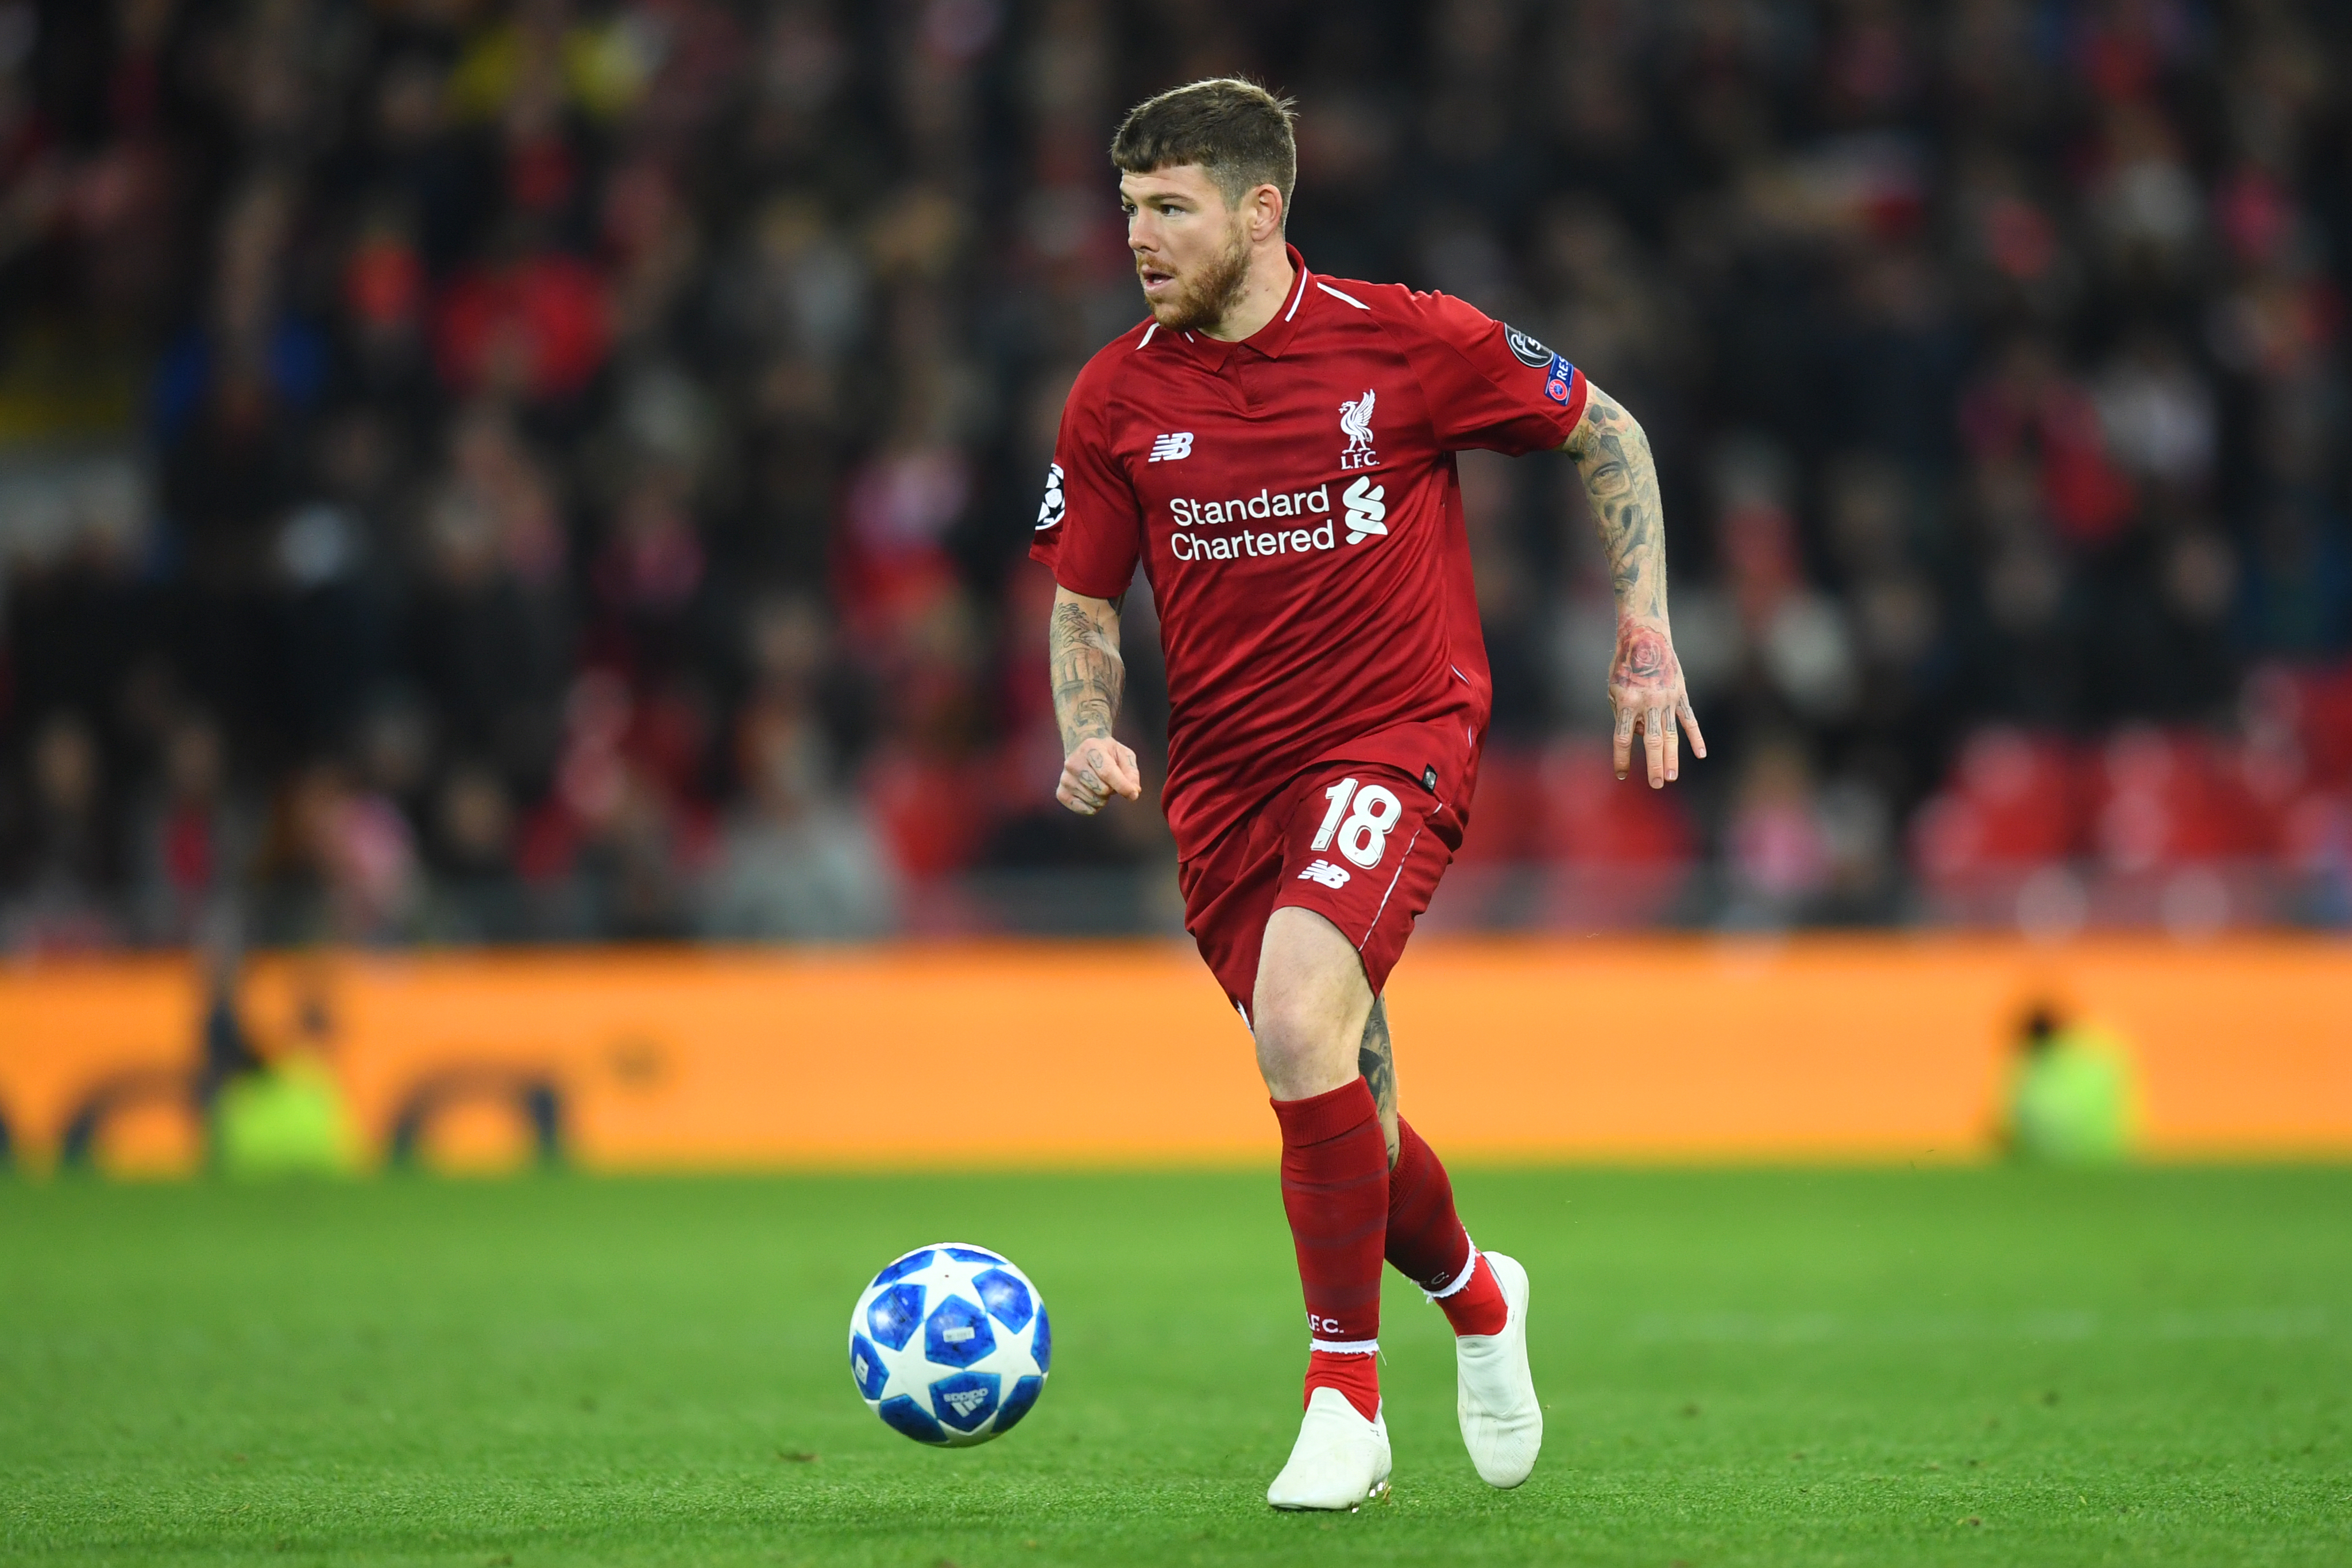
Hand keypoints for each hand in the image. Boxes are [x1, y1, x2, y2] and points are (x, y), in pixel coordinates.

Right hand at [1056, 735, 1141, 814]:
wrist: (1081, 749)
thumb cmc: (1107, 753)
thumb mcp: (1123, 755)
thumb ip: (1131, 773)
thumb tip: (1134, 792)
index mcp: (1091, 748)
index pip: (1107, 772)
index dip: (1123, 786)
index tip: (1133, 794)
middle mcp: (1073, 762)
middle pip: (1102, 789)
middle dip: (1112, 789)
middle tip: (1108, 780)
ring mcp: (1065, 778)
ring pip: (1095, 801)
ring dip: (1103, 797)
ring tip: (1099, 783)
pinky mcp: (1061, 793)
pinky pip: (1084, 810)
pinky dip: (1093, 806)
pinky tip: (1091, 793)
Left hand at [1608, 617, 1705, 787]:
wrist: (1645, 636)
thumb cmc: (1624, 665)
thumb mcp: (1614, 688)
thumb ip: (1622, 715)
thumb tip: (1639, 737)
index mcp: (1627, 702)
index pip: (1623, 738)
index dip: (1621, 758)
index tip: (1621, 774)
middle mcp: (1648, 702)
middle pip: (1651, 741)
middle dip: (1654, 765)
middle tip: (1656, 784)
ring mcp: (1667, 699)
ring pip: (1671, 734)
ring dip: (1671, 758)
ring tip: (1671, 777)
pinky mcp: (1680, 694)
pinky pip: (1689, 720)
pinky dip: (1695, 737)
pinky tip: (1700, 754)